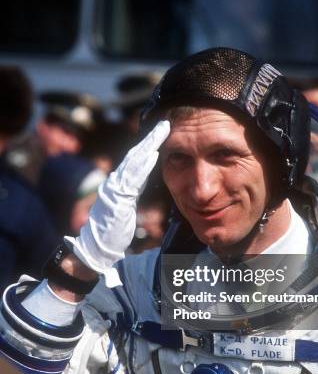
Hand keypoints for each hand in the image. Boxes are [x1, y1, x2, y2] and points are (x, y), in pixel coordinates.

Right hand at [66, 121, 169, 285]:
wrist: (96, 249)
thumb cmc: (111, 231)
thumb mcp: (125, 205)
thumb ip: (132, 190)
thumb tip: (142, 178)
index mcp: (119, 184)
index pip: (135, 160)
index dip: (148, 145)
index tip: (161, 132)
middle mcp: (115, 183)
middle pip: (135, 155)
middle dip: (151, 139)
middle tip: (165, 124)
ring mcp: (115, 190)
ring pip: (134, 162)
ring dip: (149, 146)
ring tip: (162, 132)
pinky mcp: (117, 200)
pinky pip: (133, 180)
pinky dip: (143, 166)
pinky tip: (153, 155)